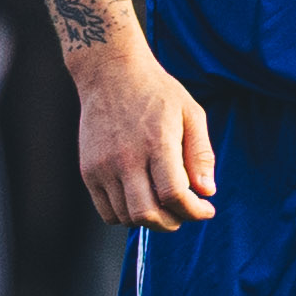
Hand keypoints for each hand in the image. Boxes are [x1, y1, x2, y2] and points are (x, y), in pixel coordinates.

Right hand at [75, 44, 215, 227]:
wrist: (110, 72)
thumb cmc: (156, 91)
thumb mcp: (191, 113)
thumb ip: (201, 154)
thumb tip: (207, 192)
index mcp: (156, 142)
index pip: (174, 194)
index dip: (194, 211)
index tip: (205, 209)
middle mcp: (126, 158)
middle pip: (148, 214)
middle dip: (173, 223)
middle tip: (184, 212)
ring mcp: (103, 167)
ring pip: (126, 217)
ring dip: (150, 220)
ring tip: (162, 205)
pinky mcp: (88, 171)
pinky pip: (106, 212)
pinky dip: (126, 216)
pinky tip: (140, 200)